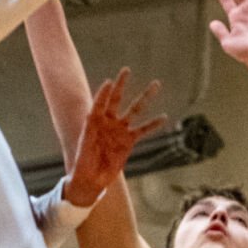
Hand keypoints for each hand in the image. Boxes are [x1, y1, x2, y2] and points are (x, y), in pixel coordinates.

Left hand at [65, 69, 166, 205]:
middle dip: (121, 85)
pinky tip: (164, 117)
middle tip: (126, 70)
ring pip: (135, 110)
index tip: (110, 81)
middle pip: (117, 99)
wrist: (91, 178)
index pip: (100, 101)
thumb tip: (91, 113)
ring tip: (156, 84)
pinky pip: (143, 130)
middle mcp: (108, 121)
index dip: (104, 92)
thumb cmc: (83, 160)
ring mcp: (120, 130)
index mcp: (94, 120)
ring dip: (145, 97)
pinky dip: (154, 124)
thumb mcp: (84, 142)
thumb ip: (89, 127)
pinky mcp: (129, 140)